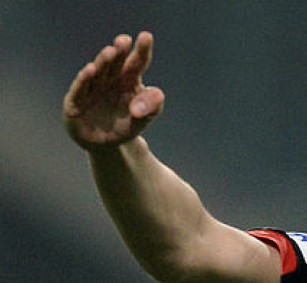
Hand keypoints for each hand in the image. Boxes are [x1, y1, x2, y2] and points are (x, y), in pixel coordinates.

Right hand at [63, 32, 164, 150]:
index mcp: (129, 80)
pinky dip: (85, 79)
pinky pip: (81, 88)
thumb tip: (147, 102)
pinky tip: (91, 69)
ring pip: (98, 72)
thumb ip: (151, 108)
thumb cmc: (126, 124)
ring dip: (103, 62)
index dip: (141, 50)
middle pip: (116, 63)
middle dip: (119, 51)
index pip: (137, 62)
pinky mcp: (77, 101)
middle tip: (124, 40)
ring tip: (110, 52)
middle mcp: (109, 80)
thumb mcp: (143, 119)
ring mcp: (92, 88)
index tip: (146, 36)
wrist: (106, 144)